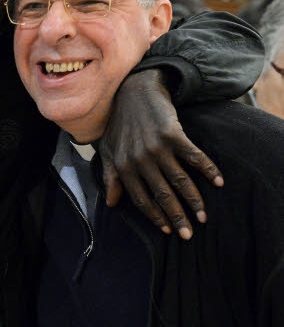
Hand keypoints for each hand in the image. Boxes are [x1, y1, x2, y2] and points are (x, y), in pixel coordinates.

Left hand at [99, 69, 222, 239]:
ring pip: (179, 181)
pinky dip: (208, 170)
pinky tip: (218, 182)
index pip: (141, 199)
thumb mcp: (108, 150)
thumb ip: (110, 177)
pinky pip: (194, 157)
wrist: (134, 91)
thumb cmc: (120, 124)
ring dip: (194, 201)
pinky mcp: (173, 134)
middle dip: (177, 217)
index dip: (155, 216)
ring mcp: (157, 147)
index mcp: (123, 166)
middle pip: (162, 195)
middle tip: (189, 235)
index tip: (168, 230)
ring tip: (203, 217)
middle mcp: (139, 159)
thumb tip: (111, 204)